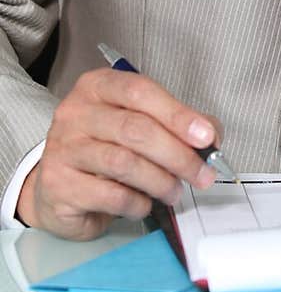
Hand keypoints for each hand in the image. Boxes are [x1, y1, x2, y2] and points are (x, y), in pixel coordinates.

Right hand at [17, 69, 223, 240]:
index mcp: (98, 87)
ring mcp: (63, 148)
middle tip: (200, 175)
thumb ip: (177, 124)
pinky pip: (110, 195)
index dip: (177, 114)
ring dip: (160, 181)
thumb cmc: (104, 149)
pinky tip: (144, 204)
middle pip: (135, 129)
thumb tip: (212, 136)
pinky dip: (137, 203)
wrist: (57, 188)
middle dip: (177, 155)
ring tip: (174, 192)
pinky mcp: (58, 184)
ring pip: (124, 163)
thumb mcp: (139, 124)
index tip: (206, 137)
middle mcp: (75, 112)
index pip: (140, 91)